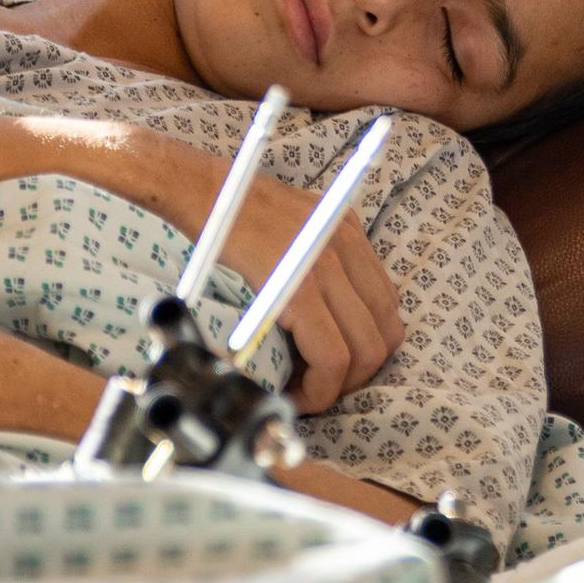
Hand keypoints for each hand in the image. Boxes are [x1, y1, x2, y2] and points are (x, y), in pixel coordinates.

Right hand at [142, 141, 404, 411]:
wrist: (198, 190)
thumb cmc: (229, 212)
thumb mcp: (287, 226)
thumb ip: (311, 262)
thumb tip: (317, 321)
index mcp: (347, 232)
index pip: (385, 307)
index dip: (366, 350)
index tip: (334, 370)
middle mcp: (348, 246)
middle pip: (384, 334)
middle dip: (356, 375)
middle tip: (319, 387)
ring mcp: (330, 267)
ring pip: (364, 352)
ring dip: (337, 386)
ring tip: (303, 391)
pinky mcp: (302, 289)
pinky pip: (331, 355)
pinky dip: (318, 387)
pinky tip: (293, 391)